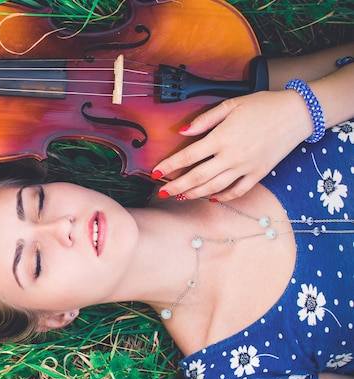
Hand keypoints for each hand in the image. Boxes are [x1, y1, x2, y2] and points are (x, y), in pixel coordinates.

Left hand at [152, 90, 311, 200]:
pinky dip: (223, 197)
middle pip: (197, 177)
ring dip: (195, 194)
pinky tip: (211, 198)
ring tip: (180, 196)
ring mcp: (245, 167)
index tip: (155, 172)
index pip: (188, 156)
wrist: (297, 114)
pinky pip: (237, 191)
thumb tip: (182, 132)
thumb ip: (204, 120)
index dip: (170, 166)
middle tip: (161, 192)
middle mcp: (232, 156)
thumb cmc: (262, 106)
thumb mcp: (230, 105)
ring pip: (214, 187)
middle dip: (177, 186)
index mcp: (221, 138)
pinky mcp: (258, 174)